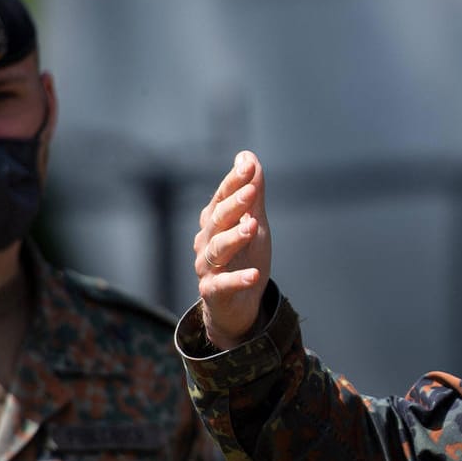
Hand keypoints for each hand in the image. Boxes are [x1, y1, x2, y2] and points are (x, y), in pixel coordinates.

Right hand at [193, 151, 271, 348]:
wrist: (239, 304)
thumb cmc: (244, 258)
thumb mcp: (255, 224)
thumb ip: (253, 194)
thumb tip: (247, 156)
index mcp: (215, 222)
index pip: (222, 197)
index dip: (234, 181)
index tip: (248, 166)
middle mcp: (206, 241)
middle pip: (217, 220)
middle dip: (234, 204)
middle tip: (251, 191)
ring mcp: (207, 267)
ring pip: (217, 249)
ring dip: (234, 237)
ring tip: (252, 227)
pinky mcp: (213, 291)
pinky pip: (223, 284)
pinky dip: (238, 279)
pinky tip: (253, 274)